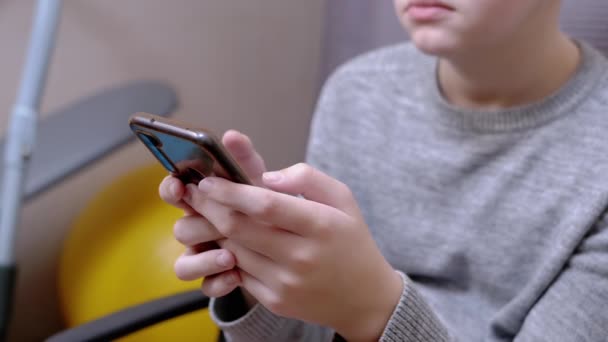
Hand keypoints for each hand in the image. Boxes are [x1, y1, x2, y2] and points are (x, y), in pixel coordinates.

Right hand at [159, 130, 265, 298]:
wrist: (298, 243)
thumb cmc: (274, 205)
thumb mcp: (261, 179)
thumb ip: (245, 158)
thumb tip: (231, 136)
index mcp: (206, 200)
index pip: (174, 190)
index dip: (171, 188)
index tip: (179, 184)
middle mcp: (201, 227)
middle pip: (181, 228)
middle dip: (198, 226)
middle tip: (218, 223)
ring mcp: (207, 254)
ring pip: (184, 263)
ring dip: (204, 259)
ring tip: (229, 256)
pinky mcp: (218, 278)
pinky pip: (206, 286)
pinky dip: (217, 281)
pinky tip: (236, 275)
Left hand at [185, 163, 402, 340]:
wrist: (365, 298)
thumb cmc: (352, 242)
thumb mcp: (343, 199)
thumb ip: (307, 178)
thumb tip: (267, 176)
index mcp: (320, 226)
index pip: (265, 205)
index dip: (231, 191)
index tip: (209, 179)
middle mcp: (301, 257)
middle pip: (239, 228)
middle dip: (209, 206)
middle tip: (194, 191)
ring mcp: (286, 283)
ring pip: (233, 250)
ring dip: (214, 229)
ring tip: (205, 212)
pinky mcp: (276, 300)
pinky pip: (239, 272)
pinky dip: (227, 254)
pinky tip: (224, 239)